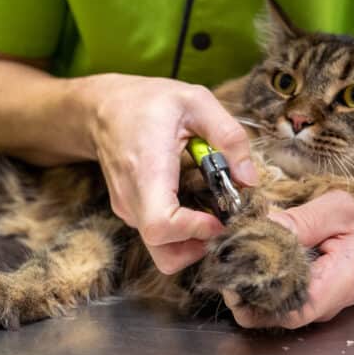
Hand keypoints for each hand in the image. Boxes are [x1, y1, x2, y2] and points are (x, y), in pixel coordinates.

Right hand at [87, 74, 257, 273]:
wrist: (103, 109)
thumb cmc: (148, 102)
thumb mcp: (196, 101)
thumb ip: (229, 136)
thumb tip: (250, 180)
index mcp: (147, 169)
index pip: (161, 225)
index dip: (195, 230)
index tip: (219, 217)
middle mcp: (133, 197)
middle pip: (163, 253)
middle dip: (199, 247)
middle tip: (222, 220)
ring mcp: (128, 208)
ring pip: (162, 249)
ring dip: (192, 240)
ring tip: (211, 207)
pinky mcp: (131, 211)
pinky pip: (156, 235)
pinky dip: (180, 231)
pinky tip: (192, 200)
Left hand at [223, 191, 353, 328]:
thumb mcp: (337, 210)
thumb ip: (303, 221)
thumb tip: (267, 228)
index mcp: (337, 285)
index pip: (292, 311)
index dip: (258, 303)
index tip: (233, 284)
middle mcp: (322, 303)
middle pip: (275, 314)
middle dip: (244, 297)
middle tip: (221, 271)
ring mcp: (312, 302)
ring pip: (272, 308)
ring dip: (246, 292)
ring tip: (226, 267)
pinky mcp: (304, 294)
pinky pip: (276, 297)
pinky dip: (255, 285)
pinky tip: (241, 267)